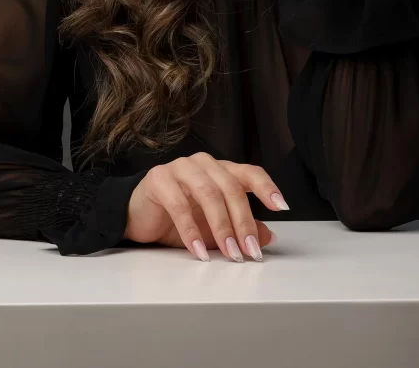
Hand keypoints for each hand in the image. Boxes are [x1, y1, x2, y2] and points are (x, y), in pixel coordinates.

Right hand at [124, 152, 286, 261]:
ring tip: (230, 254)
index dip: (266, 188)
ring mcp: (180, 168)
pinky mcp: (159, 179)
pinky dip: (192, 231)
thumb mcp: (213, 228)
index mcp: (220, 170)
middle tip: (251, 250)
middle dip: (244, 222)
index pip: (249, 172)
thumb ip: (240, 228)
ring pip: (209, 194)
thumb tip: (268, 236)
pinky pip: (180, 205)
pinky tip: (199, 252)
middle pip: (231, 188)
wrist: (136, 217)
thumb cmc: (176, 218)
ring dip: (222, 227)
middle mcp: (203, 164)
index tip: (281, 207)